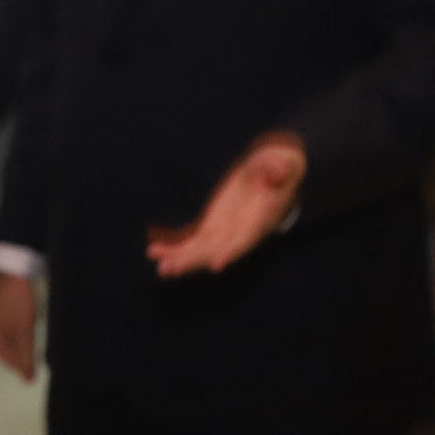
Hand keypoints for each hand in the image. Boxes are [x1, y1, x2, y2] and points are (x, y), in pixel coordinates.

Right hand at [0, 270, 38, 381]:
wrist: (11, 269)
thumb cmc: (16, 301)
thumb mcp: (23, 332)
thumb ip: (26, 358)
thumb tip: (28, 382)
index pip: (15, 364)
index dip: (30, 358)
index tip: (39, 342)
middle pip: (15, 354)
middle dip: (28, 346)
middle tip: (35, 328)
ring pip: (18, 342)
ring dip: (28, 336)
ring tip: (31, 320)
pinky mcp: (2, 316)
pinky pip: (17, 331)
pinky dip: (25, 327)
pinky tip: (29, 315)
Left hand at [146, 133, 305, 277]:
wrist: (273, 176)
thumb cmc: (278, 169)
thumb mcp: (281, 166)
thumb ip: (278, 170)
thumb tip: (279, 171)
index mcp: (260, 220)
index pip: (246, 239)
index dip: (232, 251)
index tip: (216, 265)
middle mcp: (241, 232)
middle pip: (216, 251)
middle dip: (193, 260)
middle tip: (171, 268)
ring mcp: (225, 232)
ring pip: (200, 251)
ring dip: (179, 259)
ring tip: (159, 268)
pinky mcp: (213, 228)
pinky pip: (192, 242)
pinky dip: (174, 248)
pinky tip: (154, 251)